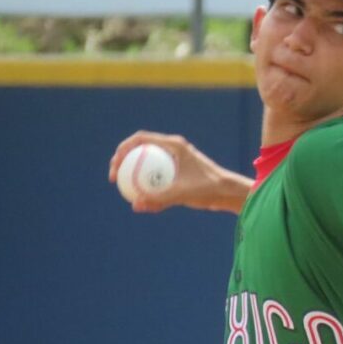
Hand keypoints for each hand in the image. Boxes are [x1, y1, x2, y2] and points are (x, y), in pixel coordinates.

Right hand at [108, 131, 245, 212]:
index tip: (115, 166)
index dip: (122, 150)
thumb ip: (159, 199)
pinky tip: (141, 202)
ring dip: (134, 175)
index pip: (140, 139)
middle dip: (123, 161)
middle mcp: (173, 150)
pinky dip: (148, 188)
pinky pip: (157, 179)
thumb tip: (135, 204)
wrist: (228, 192)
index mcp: (174, 145)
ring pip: (148, 166)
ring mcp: (175, 162)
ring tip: (125, 191)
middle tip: (114, 178)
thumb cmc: (209, 188)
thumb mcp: (183, 193)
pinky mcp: (178, 174)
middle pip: (140, 150)